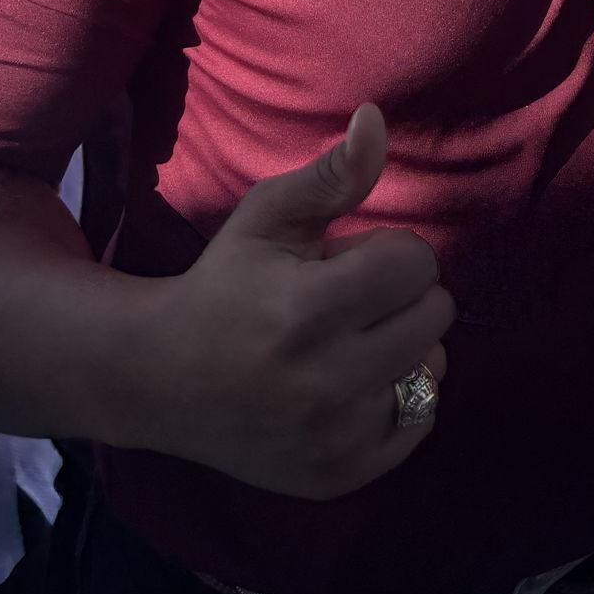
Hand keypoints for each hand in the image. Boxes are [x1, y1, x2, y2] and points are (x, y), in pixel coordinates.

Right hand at [131, 106, 453, 498]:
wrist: (159, 382)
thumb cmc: (224, 284)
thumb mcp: (267, 216)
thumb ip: (333, 174)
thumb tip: (376, 117)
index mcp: (305, 313)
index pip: (415, 263)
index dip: (388, 252)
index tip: (345, 262)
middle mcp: (324, 384)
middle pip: (434, 314)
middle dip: (400, 295)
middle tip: (346, 302)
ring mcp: (333, 439)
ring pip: (434, 367)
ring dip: (403, 346)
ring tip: (347, 342)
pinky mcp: (339, 476)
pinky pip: (421, 419)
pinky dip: (399, 396)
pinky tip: (353, 383)